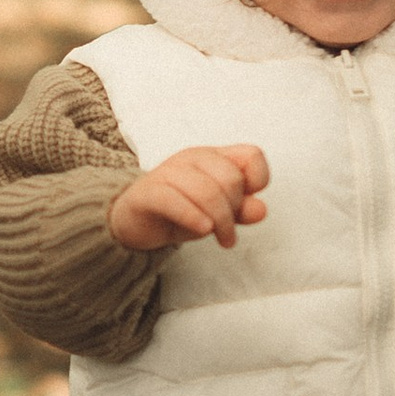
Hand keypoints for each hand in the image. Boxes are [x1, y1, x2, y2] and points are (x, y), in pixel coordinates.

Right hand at [108, 143, 268, 255]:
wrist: (133, 222)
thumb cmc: (178, 212)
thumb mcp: (216, 214)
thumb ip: (240, 210)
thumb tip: (261, 210)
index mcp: (213, 158)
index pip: (251, 156)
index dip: (257, 180)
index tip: (247, 203)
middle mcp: (192, 158)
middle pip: (231, 178)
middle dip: (234, 210)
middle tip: (227, 233)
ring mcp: (168, 172)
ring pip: (207, 191)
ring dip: (220, 222)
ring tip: (221, 240)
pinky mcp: (148, 192)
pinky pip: (175, 200)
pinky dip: (193, 216)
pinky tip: (203, 230)